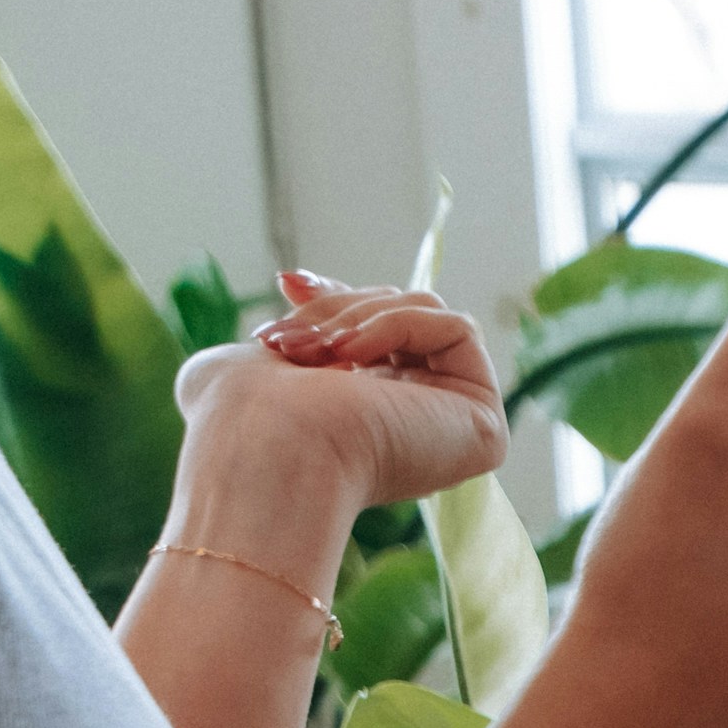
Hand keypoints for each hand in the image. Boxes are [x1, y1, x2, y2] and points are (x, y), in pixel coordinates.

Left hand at [172, 270, 507, 513]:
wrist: (263, 446)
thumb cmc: (244, 418)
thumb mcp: (266, 352)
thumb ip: (296, 324)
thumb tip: (296, 281)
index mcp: (371, 419)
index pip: (378, 332)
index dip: (337, 300)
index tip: (289, 285)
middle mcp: (418, 425)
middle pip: (401, 315)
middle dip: (340, 310)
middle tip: (290, 340)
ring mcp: (455, 427)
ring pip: (429, 315)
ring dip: (362, 317)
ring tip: (320, 351)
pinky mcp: (482, 421)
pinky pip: (457, 329)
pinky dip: (399, 325)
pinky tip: (353, 356)